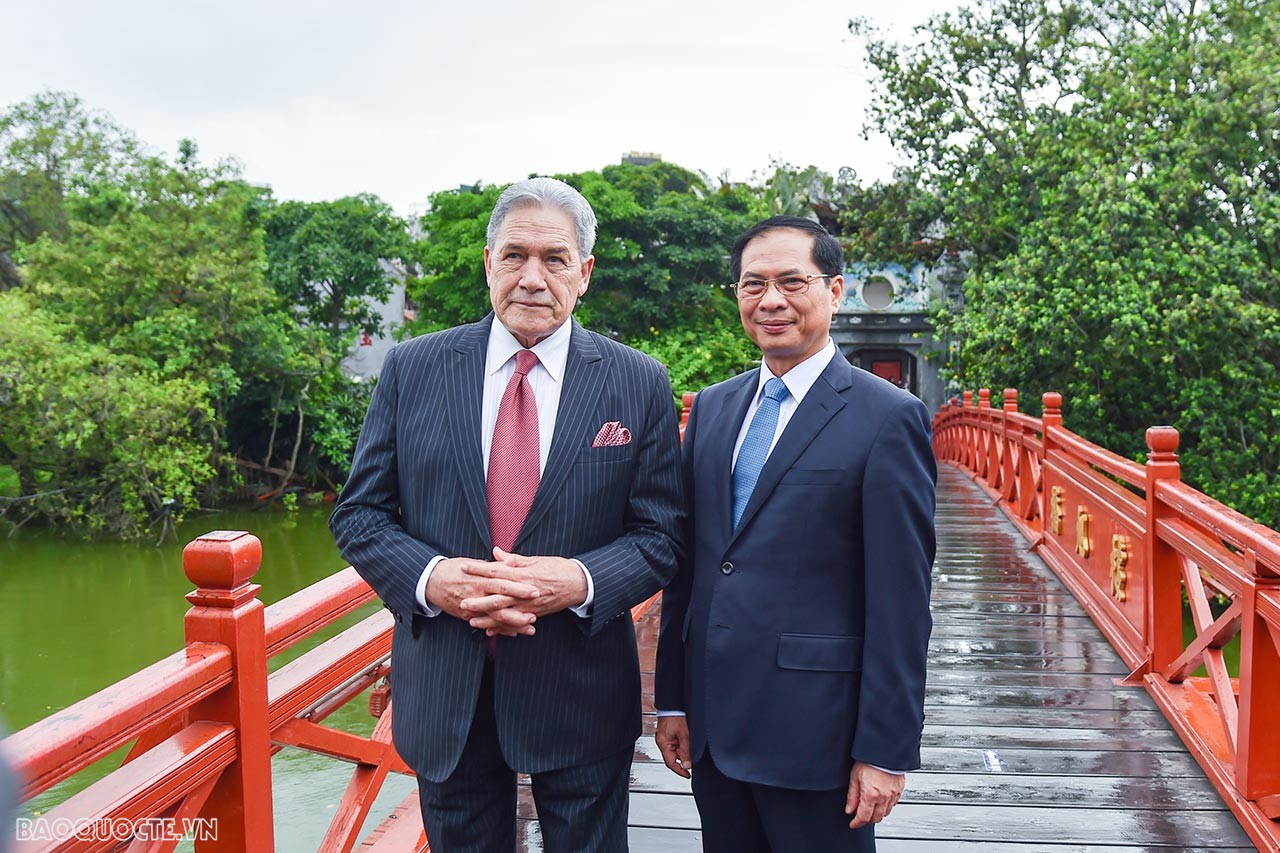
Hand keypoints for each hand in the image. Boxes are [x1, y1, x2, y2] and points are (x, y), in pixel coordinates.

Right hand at [425, 556, 539, 635]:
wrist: (431, 580)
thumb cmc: (455, 568)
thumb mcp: (474, 563)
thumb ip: (495, 565)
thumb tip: (512, 562)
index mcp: (480, 578)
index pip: (503, 583)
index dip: (519, 588)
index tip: (535, 591)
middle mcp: (476, 594)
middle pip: (500, 603)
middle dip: (518, 610)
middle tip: (535, 615)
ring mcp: (471, 607)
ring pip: (494, 618)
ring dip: (512, 624)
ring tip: (529, 628)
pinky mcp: (466, 616)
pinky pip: (485, 624)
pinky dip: (499, 629)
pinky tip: (513, 633)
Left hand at [458, 547, 588, 633]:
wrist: (579, 584)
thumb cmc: (559, 568)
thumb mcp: (537, 560)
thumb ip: (514, 559)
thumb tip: (496, 552)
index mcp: (523, 574)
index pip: (496, 571)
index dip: (479, 569)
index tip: (464, 567)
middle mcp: (524, 592)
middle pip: (497, 597)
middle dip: (478, 600)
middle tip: (462, 602)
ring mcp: (529, 605)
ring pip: (504, 614)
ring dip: (487, 618)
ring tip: (471, 620)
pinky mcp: (534, 614)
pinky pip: (515, 623)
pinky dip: (502, 628)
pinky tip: (490, 631)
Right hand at [655, 716, 691, 778]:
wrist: (673, 704)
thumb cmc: (676, 715)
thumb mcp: (684, 734)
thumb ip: (686, 750)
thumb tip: (687, 765)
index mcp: (663, 743)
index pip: (670, 763)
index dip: (679, 771)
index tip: (687, 775)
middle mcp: (664, 742)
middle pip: (674, 757)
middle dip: (684, 758)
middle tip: (693, 756)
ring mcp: (667, 738)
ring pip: (677, 751)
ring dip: (685, 751)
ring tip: (690, 741)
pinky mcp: (671, 734)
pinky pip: (678, 744)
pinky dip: (684, 745)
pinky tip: (688, 739)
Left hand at [845, 762, 903, 828]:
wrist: (884, 750)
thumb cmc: (869, 760)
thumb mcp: (855, 777)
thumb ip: (852, 796)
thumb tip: (849, 809)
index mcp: (871, 795)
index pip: (863, 817)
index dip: (857, 823)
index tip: (853, 824)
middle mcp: (884, 797)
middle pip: (876, 818)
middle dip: (867, 820)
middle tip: (860, 816)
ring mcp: (893, 794)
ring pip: (885, 813)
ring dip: (877, 814)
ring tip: (870, 807)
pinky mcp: (899, 789)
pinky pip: (893, 804)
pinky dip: (886, 806)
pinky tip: (881, 800)